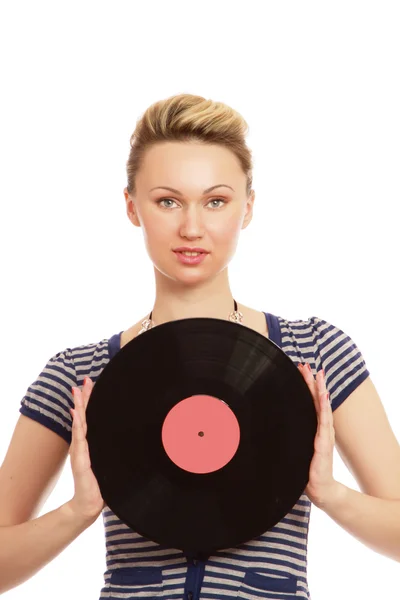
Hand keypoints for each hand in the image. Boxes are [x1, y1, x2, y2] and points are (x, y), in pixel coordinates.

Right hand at [68, 377, 105, 520]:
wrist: (89, 502)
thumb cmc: (102, 482)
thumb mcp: (110, 460)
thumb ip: (113, 448)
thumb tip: (129, 437)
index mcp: (91, 442)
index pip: (90, 417)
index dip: (90, 401)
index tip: (92, 385)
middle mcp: (83, 443)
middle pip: (83, 415)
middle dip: (84, 397)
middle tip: (85, 380)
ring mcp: (80, 450)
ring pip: (80, 422)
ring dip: (79, 405)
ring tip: (76, 390)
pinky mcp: (80, 459)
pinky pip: (79, 438)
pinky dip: (77, 424)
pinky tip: (75, 412)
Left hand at [298, 363, 338, 508]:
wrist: (319, 487)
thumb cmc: (306, 467)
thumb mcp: (295, 446)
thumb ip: (287, 434)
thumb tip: (266, 424)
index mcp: (313, 427)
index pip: (310, 402)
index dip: (306, 386)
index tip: (301, 370)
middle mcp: (321, 427)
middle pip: (316, 400)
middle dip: (312, 382)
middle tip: (306, 365)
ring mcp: (324, 434)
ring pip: (322, 407)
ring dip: (320, 390)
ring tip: (318, 375)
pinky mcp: (324, 443)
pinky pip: (325, 423)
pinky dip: (325, 408)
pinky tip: (324, 397)